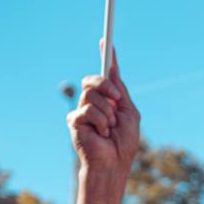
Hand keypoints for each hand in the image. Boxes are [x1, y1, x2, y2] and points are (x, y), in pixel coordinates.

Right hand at [69, 47, 139, 203]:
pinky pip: (87, 110)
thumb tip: (113, 69)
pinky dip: (100, 122)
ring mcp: (83, 111)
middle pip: (93, 79)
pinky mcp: (74, 121)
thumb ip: (121, 92)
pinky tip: (101, 135)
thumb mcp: (129, 114)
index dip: (106, 56)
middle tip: (117, 100)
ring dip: (107, 112)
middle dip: (106, 86)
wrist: (114, 164)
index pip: (106, 74)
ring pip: (91, 94)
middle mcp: (94, 102)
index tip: (106, 40)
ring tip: (110, 129)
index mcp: (109, 99)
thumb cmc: (124, 144)